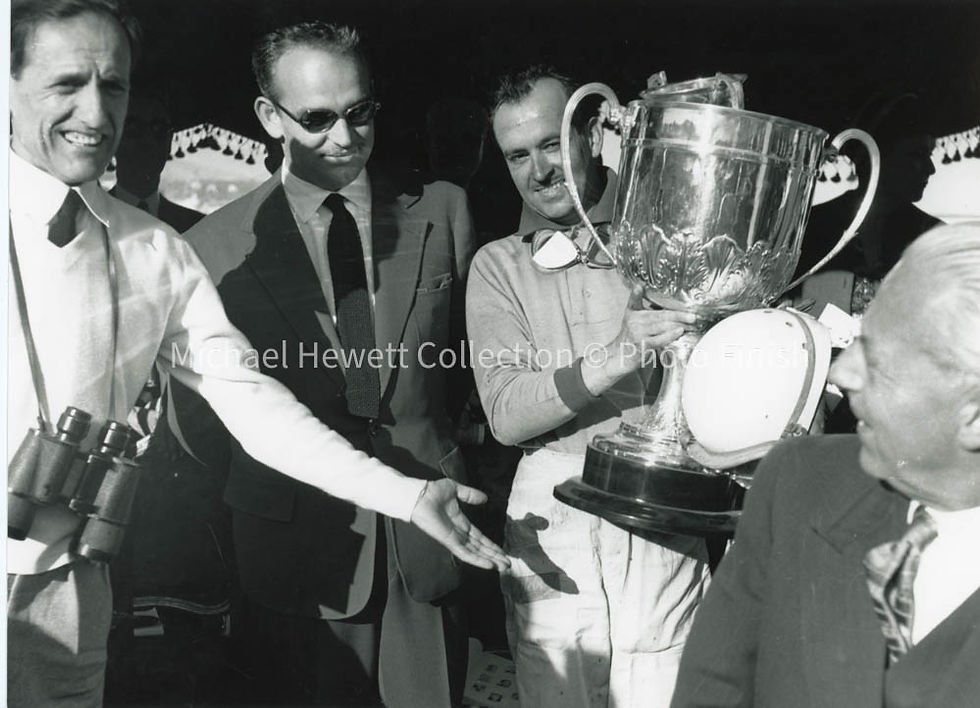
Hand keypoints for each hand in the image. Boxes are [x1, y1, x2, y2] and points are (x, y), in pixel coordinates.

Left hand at [409, 478, 509, 571]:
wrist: (420, 495)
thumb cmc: (433, 492)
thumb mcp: (456, 490)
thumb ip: (470, 495)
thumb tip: (485, 499)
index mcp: (461, 523)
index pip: (479, 538)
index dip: (491, 545)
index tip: (503, 552)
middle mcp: (459, 534)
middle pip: (480, 548)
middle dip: (494, 556)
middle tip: (508, 565)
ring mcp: (454, 539)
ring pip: (475, 553)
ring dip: (490, 560)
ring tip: (503, 568)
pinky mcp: (449, 542)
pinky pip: (465, 553)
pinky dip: (477, 560)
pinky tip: (489, 566)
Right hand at [581, 286, 696, 394]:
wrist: (619, 356)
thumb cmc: (630, 336)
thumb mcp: (631, 316)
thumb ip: (637, 301)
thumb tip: (642, 285)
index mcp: (632, 312)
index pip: (638, 301)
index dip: (639, 293)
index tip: (643, 286)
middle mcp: (634, 321)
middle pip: (660, 315)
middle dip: (678, 314)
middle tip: (692, 314)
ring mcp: (637, 333)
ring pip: (662, 326)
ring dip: (679, 324)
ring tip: (691, 322)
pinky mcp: (642, 345)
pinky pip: (660, 339)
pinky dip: (671, 334)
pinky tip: (680, 331)